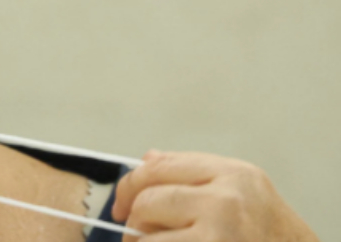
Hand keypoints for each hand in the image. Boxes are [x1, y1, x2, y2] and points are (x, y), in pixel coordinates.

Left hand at [112, 150, 320, 240]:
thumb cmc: (271, 236)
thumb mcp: (244, 193)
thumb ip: (195, 175)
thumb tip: (147, 159)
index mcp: (232, 174)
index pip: (159, 166)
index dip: (130, 185)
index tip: (121, 204)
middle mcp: (226, 199)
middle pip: (148, 199)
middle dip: (135, 221)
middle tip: (137, 235)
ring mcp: (219, 232)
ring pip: (146, 236)